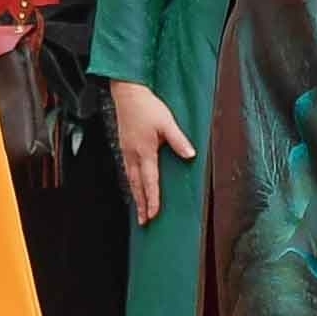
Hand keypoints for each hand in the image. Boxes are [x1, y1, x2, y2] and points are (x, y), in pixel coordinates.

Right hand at [108, 81, 193, 227]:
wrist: (127, 94)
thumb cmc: (147, 107)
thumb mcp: (167, 123)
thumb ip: (179, 141)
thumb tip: (191, 156)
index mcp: (144, 152)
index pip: (150, 181)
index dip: (152, 199)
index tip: (153, 214)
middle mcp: (133, 155)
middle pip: (137, 185)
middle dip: (141, 204)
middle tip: (144, 221)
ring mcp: (127, 151)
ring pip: (131, 179)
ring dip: (136, 195)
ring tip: (138, 209)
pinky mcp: (125, 146)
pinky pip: (128, 170)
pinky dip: (132, 182)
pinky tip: (134, 185)